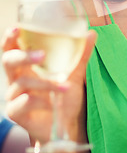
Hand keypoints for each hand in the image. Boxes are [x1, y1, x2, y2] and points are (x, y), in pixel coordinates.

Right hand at [1, 27, 95, 143]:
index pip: (13, 47)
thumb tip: (91, 33)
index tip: (16, 28)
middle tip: (42, 55)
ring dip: (45, 83)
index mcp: (27, 65)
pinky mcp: (15, 113)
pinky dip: (41, 101)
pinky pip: (23, 102)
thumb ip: (81, 54)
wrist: (66, 125)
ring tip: (64, 85)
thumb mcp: (75, 73)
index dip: (10, 37)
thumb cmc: (65, 96)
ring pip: (22, 83)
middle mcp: (17, 78)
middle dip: (23, 56)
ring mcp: (14, 96)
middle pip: (8, 61)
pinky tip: (53, 104)